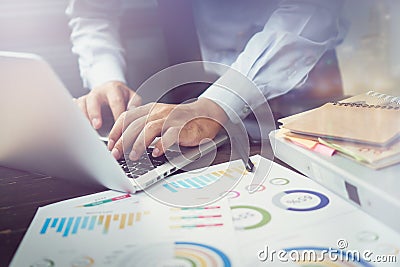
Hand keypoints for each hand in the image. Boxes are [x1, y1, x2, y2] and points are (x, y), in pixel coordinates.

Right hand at [74, 81, 141, 128]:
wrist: (111, 90)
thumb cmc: (122, 97)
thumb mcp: (131, 97)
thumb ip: (134, 103)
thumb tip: (132, 110)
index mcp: (113, 89)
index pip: (115, 101)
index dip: (117, 113)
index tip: (120, 125)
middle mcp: (98, 92)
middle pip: (94, 101)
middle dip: (95, 114)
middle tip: (97, 126)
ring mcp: (87, 97)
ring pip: (81, 105)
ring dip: (83, 117)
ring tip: (87, 128)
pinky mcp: (80, 104)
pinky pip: (73, 109)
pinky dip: (74, 117)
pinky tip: (76, 125)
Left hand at [107, 98, 227, 159]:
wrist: (206, 115)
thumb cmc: (181, 122)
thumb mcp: (160, 121)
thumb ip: (145, 127)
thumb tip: (125, 144)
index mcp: (150, 109)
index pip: (127, 117)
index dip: (116, 131)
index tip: (110, 145)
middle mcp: (159, 112)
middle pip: (135, 125)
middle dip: (122, 141)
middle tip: (116, 155)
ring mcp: (171, 119)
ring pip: (149, 129)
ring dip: (138, 144)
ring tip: (133, 157)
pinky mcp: (183, 127)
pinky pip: (170, 136)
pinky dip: (162, 145)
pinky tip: (156, 154)